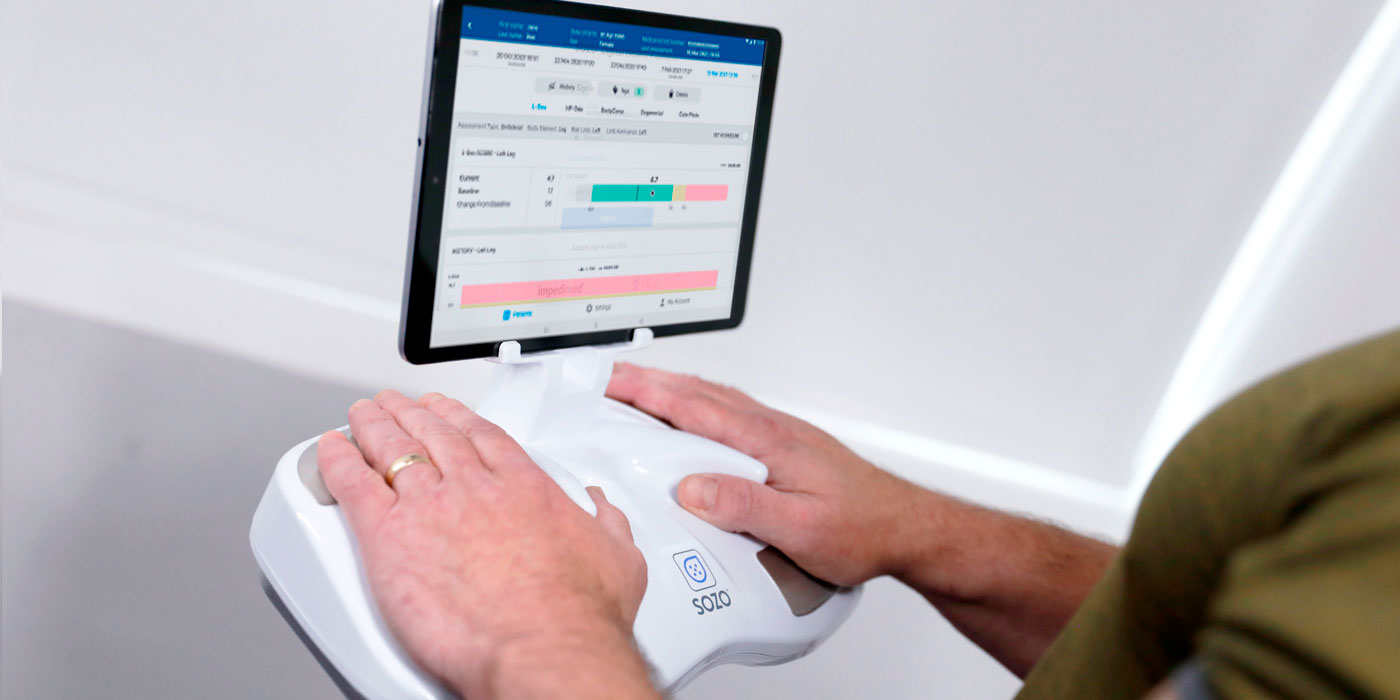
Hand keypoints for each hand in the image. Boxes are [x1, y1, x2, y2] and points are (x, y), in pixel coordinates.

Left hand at [316, 390, 653, 698]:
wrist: (544, 646)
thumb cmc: (578, 614)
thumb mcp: (618, 558)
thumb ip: (607, 524)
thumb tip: (604, 509)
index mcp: (524, 486)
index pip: (483, 436)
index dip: (459, 417)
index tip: (446, 411)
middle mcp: (474, 488)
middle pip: (433, 434)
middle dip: (412, 414)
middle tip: (397, 404)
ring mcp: (430, 507)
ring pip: (392, 450)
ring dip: (373, 427)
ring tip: (361, 416)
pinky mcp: (390, 537)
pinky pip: (353, 486)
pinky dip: (337, 463)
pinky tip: (329, 452)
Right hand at [606, 363, 931, 586]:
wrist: (905, 527)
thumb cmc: (862, 529)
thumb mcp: (800, 529)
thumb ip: (744, 506)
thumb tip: (692, 489)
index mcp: (768, 442)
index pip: (695, 408)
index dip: (647, 393)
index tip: (609, 381)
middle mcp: (772, 429)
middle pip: (699, 392)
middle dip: (648, 380)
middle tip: (605, 376)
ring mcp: (779, 433)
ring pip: (714, 399)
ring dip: (671, 388)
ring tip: (634, 386)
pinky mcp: (784, 445)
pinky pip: (730, 413)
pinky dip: (698, 403)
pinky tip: (690, 414)